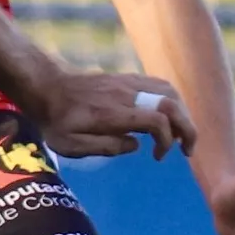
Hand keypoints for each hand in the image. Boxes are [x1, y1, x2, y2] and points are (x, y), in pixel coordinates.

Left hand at [32, 68, 193, 162]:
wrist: (47, 87)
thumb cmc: (56, 121)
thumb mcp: (70, 145)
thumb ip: (105, 147)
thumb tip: (135, 145)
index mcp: (113, 113)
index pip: (156, 120)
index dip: (166, 140)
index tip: (158, 156)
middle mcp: (126, 94)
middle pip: (171, 103)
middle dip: (187, 127)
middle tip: (187, 150)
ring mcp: (128, 82)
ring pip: (169, 90)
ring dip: (182, 113)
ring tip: (180, 134)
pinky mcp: (128, 78)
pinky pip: (159, 84)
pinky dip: (172, 100)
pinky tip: (168, 116)